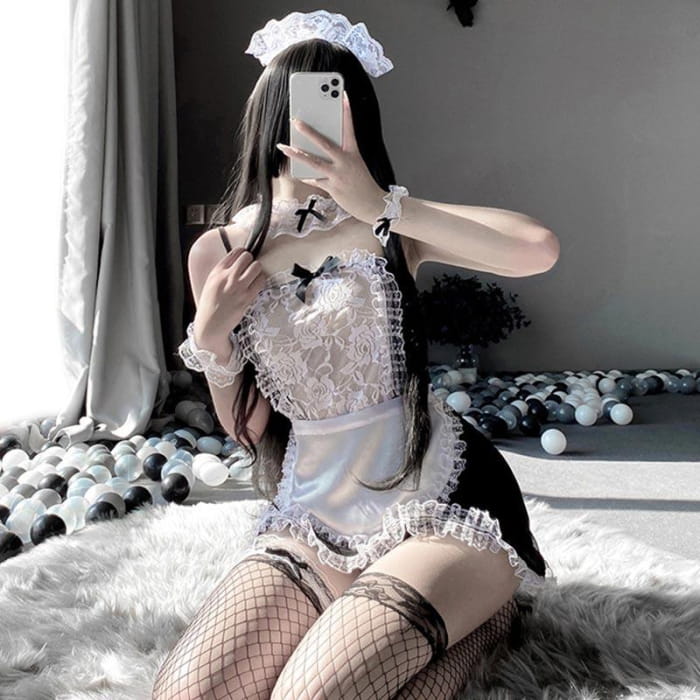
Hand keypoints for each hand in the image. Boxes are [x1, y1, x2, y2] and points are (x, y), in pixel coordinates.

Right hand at [195, 246, 266, 344]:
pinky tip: (256, 284)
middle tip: (250, 267)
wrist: (211, 324)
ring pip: (257, 267)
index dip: (243, 253)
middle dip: (251, 260)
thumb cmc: (210, 304)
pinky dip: (261, 280)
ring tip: (254, 276)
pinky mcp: (247, 297)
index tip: (245, 258)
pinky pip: (261, 281)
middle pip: (247, 257)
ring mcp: (238, 287)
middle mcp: (228, 277)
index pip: (235, 252)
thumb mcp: (211, 283)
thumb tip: (237, 262)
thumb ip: (222, 271)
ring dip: (258, 270)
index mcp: (217, 272)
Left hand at [276, 90, 386, 224]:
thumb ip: (340, 154)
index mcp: (354, 153)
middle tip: (296, 121)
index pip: (349, 128)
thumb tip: (319, 147)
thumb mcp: (356, 164)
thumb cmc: (362, 183)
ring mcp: (338, 175)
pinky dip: (304, 175)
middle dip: (309, 131)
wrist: (372, 204)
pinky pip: (314, 180)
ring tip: (283, 146)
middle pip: (325, 143)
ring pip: (313, 162)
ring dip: (296, 154)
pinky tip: (295, 170)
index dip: (347, 110)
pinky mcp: (332, 188)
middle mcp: (345, 162)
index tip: (342, 94)